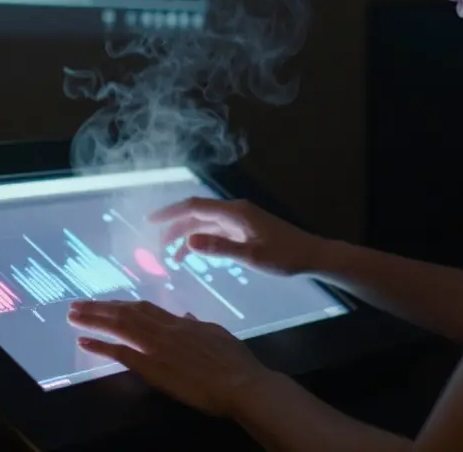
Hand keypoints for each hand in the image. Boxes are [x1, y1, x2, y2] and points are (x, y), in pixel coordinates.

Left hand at [67, 300, 270, 416]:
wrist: (241, 383)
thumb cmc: (235, 363)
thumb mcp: (217, 334)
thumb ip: (197, 325)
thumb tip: (185, 316)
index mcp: (180, 324)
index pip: (144, 309)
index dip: (121, 304)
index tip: (105, 302)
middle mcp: (165, 330)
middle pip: (126, 313)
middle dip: (100, 307)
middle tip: (77, 304)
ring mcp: (157, 347)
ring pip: (120, 327)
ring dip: (94, 320)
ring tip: (73, 316)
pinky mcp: (153, 367)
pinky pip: (121, 353)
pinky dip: (101, 346)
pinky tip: (83, 342)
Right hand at [149, 197, 323, 275]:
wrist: (311, 255)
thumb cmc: (285, 256)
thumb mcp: (251, 256)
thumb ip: (220, 248)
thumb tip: (188, 241)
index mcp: (235, 212)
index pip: (195, 207)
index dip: (171, 213)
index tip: (150, 221)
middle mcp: (235, 211)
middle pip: (197, 213)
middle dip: (175, 227)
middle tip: (158, 245)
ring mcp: (240, 219)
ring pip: (206, 223)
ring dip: (188, 235)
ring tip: (172, 256)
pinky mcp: (245, 229)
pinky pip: (216, 230)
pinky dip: (202, 240)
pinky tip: (196, 254)